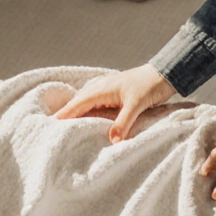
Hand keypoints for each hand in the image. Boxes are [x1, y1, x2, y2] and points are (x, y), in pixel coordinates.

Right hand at [53, 64, 176, 142]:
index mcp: (102, 89)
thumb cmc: (149, 86)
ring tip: (64, 123)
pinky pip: (94, 102)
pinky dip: (86, 109)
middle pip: (78, 102)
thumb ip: (123, 123)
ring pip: (85, 101)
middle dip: (66, 113)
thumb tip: (112, 141)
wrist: (164, 74)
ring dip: (75, 111)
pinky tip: (85, 116)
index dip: (65, 114)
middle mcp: (100, 87)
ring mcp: (106, 88)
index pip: (78, 104)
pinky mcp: (112, 92)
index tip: (52, 124)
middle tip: (52, 127)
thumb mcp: (136, 105)